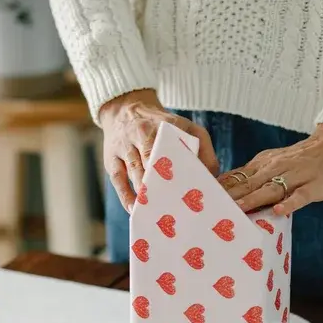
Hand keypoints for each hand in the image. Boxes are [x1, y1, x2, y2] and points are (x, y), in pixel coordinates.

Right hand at [100, 89, 218, 211]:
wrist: (125, 108)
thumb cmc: (162, 125)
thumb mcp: (187, 127)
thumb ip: (203, 148)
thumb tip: (212, 177)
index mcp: (162, 126)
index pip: (171, 152)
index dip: (178, 173)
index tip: (187, 192)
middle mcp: (141, 133)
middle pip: (151, 164)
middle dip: (162, 187)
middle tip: (174, 208)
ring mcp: (124, 147)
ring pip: (135, 173)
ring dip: (145, 194)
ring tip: (157, 214)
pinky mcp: (110, 159)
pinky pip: (118, 181)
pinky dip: (126, 197)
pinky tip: (136, 211)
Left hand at [218, 124, 322, 215]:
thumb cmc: (301, 159)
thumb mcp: (273, 163)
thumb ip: (253, 176)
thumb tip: (227, 189)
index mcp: (263, 164)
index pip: (236, 177)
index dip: (219, 189)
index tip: (200, 200)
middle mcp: (274, 169)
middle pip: (247, 184)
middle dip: (229, 197)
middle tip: (210, 210)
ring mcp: (294, 177)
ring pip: (270, 189)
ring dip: (252, 200)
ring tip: (237, 211)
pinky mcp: (313, 186)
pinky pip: (300, 196)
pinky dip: (290, 203)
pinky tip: (278, 212)